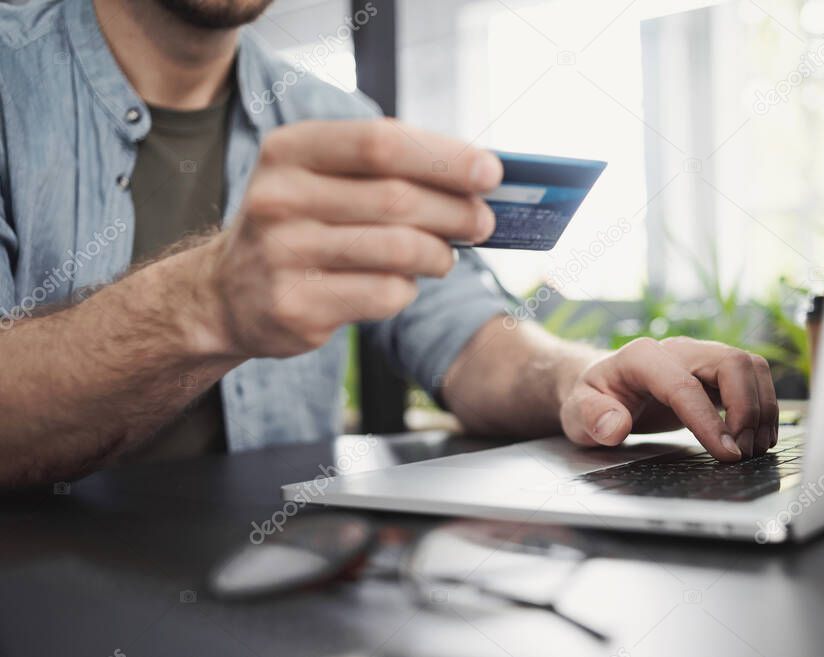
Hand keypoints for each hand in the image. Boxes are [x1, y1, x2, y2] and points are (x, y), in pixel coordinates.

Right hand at [188, 119, 502, 357]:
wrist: (228, 292)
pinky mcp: (295, 306)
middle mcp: (279, 197)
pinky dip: (408, 290)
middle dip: (456, 212)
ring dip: (439, 255)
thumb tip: (477, 175)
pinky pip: (384, 294)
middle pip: (398, 200)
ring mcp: (282, 254)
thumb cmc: (299, 224)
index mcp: (290, 150)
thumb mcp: (323, 177)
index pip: (381, 142)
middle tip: (483, 222)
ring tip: (444, 257)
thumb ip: (388, 168)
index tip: (490, 172)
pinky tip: (400, 283)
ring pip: (399, 251)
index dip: (444, 157)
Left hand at [559, 337, 778, 460]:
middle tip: (741, 452)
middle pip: (731, 363)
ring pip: (750, 366)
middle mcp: (677, 350)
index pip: (684, 384)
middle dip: (746, 409)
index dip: (709, 420)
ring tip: (753, 448)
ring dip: (761, 407)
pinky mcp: (714, 373)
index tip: (727, 453)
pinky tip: (756, 438)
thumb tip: (615, 427)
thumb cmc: (589, 400)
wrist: (599, 387)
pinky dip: (763, 406)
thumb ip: (592, 417)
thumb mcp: (576, 412)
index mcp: (641, 357)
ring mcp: (699, 358)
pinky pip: (752, 378)